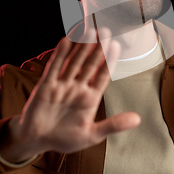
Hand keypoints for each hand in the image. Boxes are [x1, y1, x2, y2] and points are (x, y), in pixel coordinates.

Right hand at [0, 29, 140, 162]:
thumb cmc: (64, 139)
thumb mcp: (92, 135)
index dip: (109, 61)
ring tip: (90, 30)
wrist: (36, 142)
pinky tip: (67, 40)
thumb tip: (138, 119)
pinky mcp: (46, 86)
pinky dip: (60, 54)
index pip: (103, 75)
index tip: (117, 46)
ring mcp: (62, 85)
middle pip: (90, 64)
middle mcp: (77, 88)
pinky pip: (54, 67)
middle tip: (106, 30)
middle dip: (98, 48)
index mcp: (90, 98)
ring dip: (81, 47)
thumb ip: (113, 125)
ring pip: (74, 62)